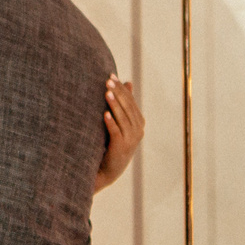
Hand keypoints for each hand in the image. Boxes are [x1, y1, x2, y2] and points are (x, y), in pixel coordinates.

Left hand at [95, 76, 144, 191]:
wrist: (110, 169)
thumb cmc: (113, 142)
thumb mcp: (121, 122)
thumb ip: (125, 104)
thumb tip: (128, 82)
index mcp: (139, 122)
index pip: (130, 100)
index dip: (121, 88)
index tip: (111, 75)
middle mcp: (138, 129)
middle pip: (127, 106)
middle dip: (117, 92)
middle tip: (107, 80)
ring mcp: (131, 139)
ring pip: (123, 117)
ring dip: (115, 104)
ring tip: (106, 92)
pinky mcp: (122, 147)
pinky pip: (116, 132)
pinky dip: (111, 122)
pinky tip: (104, 114)